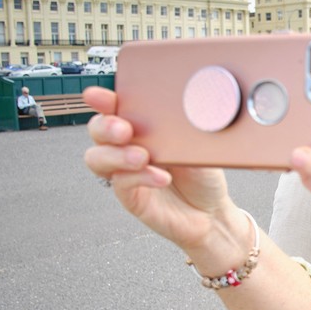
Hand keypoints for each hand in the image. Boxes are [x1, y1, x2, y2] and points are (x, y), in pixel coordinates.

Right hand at [82, 86, 245, 264]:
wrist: (213, 213)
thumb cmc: (204, 176)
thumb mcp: (199, 146)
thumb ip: (183, 129)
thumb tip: (182, 109)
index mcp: (143, 127)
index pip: (116, 108)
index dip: (103, 100)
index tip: (98, 96)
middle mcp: (129, 146)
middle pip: (98, 131)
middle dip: (105, 126)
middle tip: (124, 129)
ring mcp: (126, 172)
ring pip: (98, 158)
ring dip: (116, 154)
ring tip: (142, 157)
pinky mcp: (131, 196)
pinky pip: (122, 183)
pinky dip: (140, 177)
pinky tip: (161, 177)